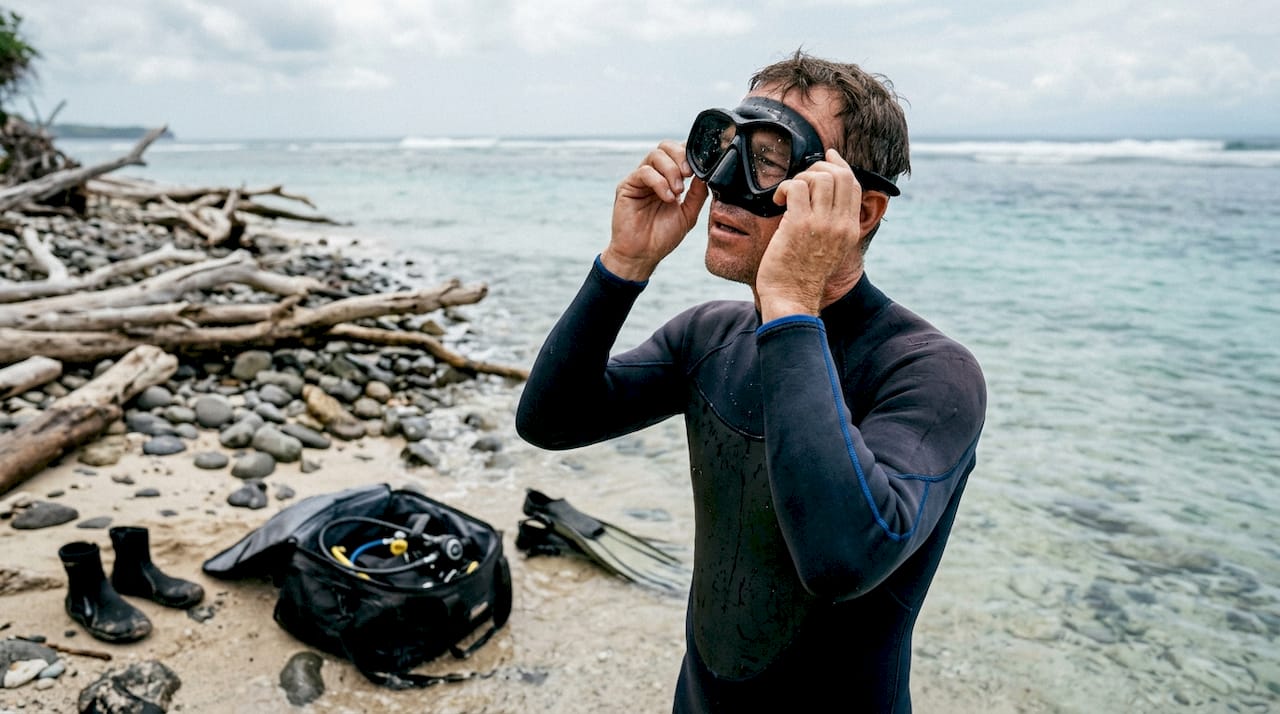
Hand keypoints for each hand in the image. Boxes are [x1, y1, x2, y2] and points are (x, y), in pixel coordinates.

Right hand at [603, 140, 707, 280]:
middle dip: (681, 157)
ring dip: (671, 170)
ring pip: (655, 155)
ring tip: (677, 192)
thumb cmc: (662, 236)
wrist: (643, 255)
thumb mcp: (688, 213)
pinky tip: (667, 197)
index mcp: (669, 178)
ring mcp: (639, 179)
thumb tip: (707, 173)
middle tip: (688, 175)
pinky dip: (659, 182)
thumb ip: (698, 193)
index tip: (700, 169)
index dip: (690, 154)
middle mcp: (654, 175)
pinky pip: (644, 172)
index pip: (678, 152)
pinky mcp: (627, 186)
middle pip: (666, 146)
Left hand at [756, 149, 863, 320]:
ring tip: (788, 193)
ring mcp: (821, 223)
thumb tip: (824, 199)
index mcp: (850, 229)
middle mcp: (840, 224)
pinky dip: (783, 187)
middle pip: (840, 175)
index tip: (827, 158)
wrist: (792, 299)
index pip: (854, 185)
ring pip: (818, 177)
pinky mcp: (798, 224)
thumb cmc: (803, 277)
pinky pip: (794, 186)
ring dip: (799, 177)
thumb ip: (832, 225)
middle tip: (800, 179)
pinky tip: (778, 201)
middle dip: (818, 168)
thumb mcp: (830, 250)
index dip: (840, 166)